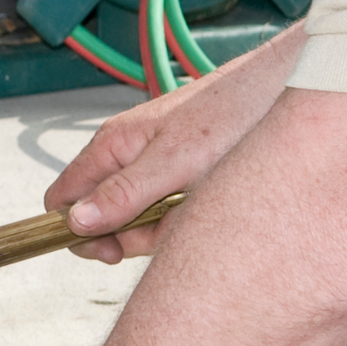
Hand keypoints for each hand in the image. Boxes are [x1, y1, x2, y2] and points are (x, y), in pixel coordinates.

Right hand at [47, 24, 306, 260]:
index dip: (74, 231)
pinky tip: (204, 209)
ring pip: (135, 219)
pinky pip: (165, 212)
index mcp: (112, 146)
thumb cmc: (229, 114)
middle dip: (125, 237)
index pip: (63, 197)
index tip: (107, 252)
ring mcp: (154, 169)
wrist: (283, 93)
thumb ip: (123, 193)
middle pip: (99, 215)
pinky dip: (182, 221)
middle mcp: (126, 157)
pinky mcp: (180, 178)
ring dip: (160, 230)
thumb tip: (74, 221)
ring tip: (193, 212)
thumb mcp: (173, 161)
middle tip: (158, 238)